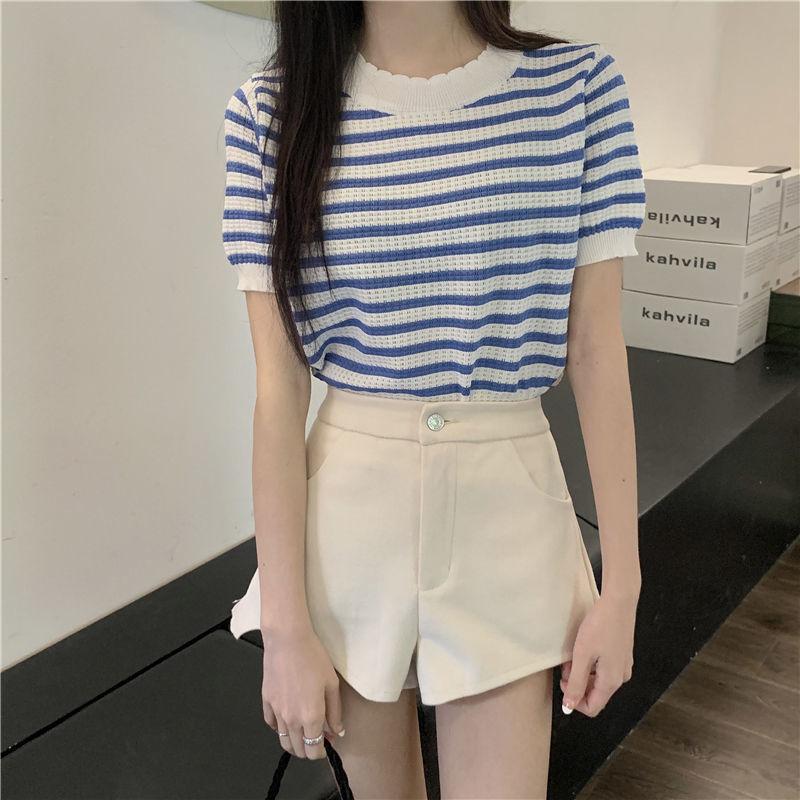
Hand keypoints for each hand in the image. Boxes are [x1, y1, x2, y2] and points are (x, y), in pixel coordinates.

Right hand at [261, 625, 345, 758]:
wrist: (288, 640)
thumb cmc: (313, 657)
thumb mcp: (332, 683)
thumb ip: (335, 712)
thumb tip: (336, 731)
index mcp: (311, 717)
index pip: (314, 750)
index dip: (322, 750)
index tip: (327, 741)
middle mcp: (292, 719)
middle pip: (298, 750)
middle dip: (309, 748)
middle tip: (317, 735)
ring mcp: (277, 711)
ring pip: (283, 741)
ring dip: (294, 741)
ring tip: (303, 729)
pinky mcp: (266, 701)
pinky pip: (272, 724)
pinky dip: (280, 727)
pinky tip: (288, 717)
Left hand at [559, 591, 636, 716]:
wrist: (618, 602)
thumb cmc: (599, 627)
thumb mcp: (582, 655)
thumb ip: (575, 683)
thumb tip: (569, 707)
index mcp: (612, 681)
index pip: (592, 707)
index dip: (574, 701)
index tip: (563, 682)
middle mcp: (621, 677)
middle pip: (596, 694)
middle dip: (577, 685)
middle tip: (565, 668)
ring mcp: (623, 665)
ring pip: (598, 680)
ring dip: (582, 674)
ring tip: (571, 657)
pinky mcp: (622, 654)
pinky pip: (604, 669)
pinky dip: (591, 665)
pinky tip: (583, 650)